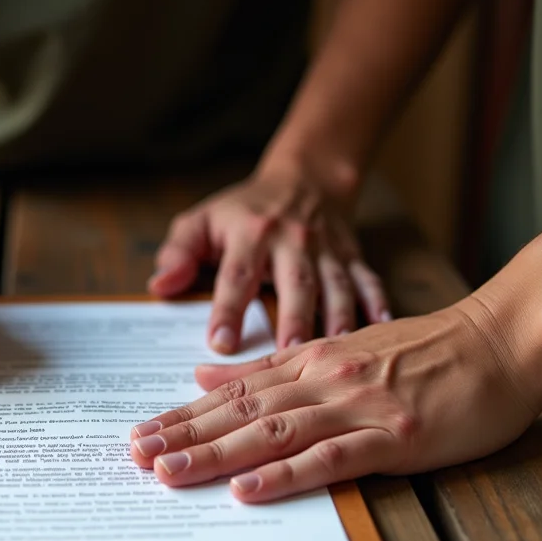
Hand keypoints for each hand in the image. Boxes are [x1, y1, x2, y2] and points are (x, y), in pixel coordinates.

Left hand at [128, 300, 541, 501]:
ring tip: (171, 472)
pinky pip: (330, 458)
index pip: (232, 391)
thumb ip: (274, 365)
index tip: (142, 434)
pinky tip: (250, 489)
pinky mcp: (393, 435)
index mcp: (310, 360)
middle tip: (136, 456)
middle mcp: (324, 378)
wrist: (502, 339)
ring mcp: (358, 406)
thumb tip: (208, 376)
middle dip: (184, 435)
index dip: (183, 415)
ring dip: (217, 454)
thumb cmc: (428, 350)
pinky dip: (287, 475)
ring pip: (272, 431)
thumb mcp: (341, 348)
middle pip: (240, 411)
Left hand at [150, 165, 389, 352]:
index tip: (221, 343)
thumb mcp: (201, 222)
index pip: (236, 274)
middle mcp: (292, 239)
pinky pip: (368, 280)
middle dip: (292, 321)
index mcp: (250, 232)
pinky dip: (377, 303)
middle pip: (294, 283)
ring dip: (336, 320)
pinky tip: (381, 329)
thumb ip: (178, 253)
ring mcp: (327, 249)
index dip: (228, 308)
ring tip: (333, 357)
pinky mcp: (352, 257)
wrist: (303, 179)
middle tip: (287, 360)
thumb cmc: (242, 212)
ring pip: (335, 286)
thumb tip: (160, 285)